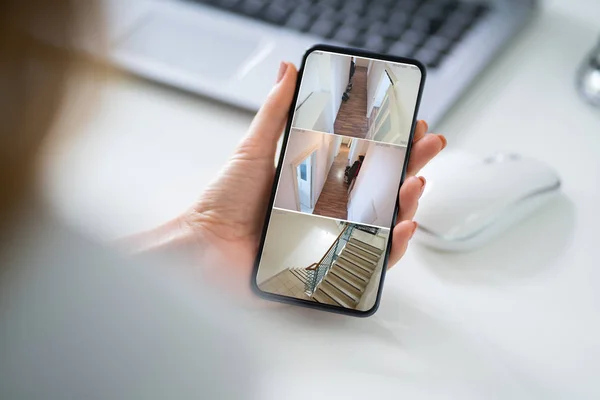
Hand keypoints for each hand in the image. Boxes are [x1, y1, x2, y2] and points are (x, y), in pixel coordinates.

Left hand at [125, 62, 446, 296]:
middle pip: (381, 189)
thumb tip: (287, 69)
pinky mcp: (329, 269)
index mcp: (315, 182)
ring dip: (408, 203)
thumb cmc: (223, 202)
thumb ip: (276, 112)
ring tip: (417, 182)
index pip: (364, 160)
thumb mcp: (255, 150)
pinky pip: (371, 262)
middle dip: (411, 166)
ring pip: (383, 224)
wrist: (203, 247)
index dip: (392, 143)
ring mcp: (331, 239)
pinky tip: (403, 227)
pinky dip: (393, 247)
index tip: (412, 123)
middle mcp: (327, 211)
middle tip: (429, 144)